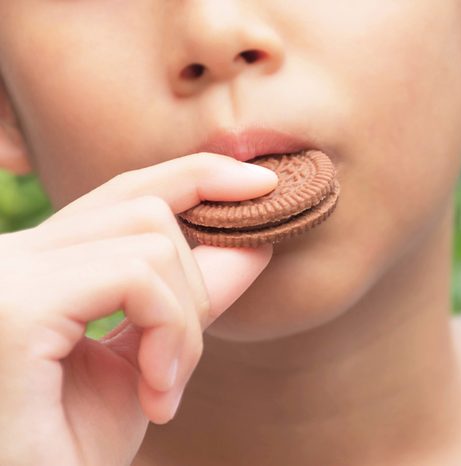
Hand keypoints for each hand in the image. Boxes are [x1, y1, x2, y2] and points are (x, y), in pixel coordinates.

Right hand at [0, 153, 276, 465]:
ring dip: (184, 321)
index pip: (124, 191)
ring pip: (150, 242)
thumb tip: (253, 242)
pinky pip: (135, 276)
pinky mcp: (17, 306)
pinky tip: (156, 393)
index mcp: (36, 265)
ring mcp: (6, 274)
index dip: (198, 176)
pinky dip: (169, 330)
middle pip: (145, 209)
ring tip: (164, 388)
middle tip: (180, 367)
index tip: (263, 185)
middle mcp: (9, 256)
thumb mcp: (150, 359)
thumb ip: (192, 296)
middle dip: (195, 285)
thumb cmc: (75, 446)